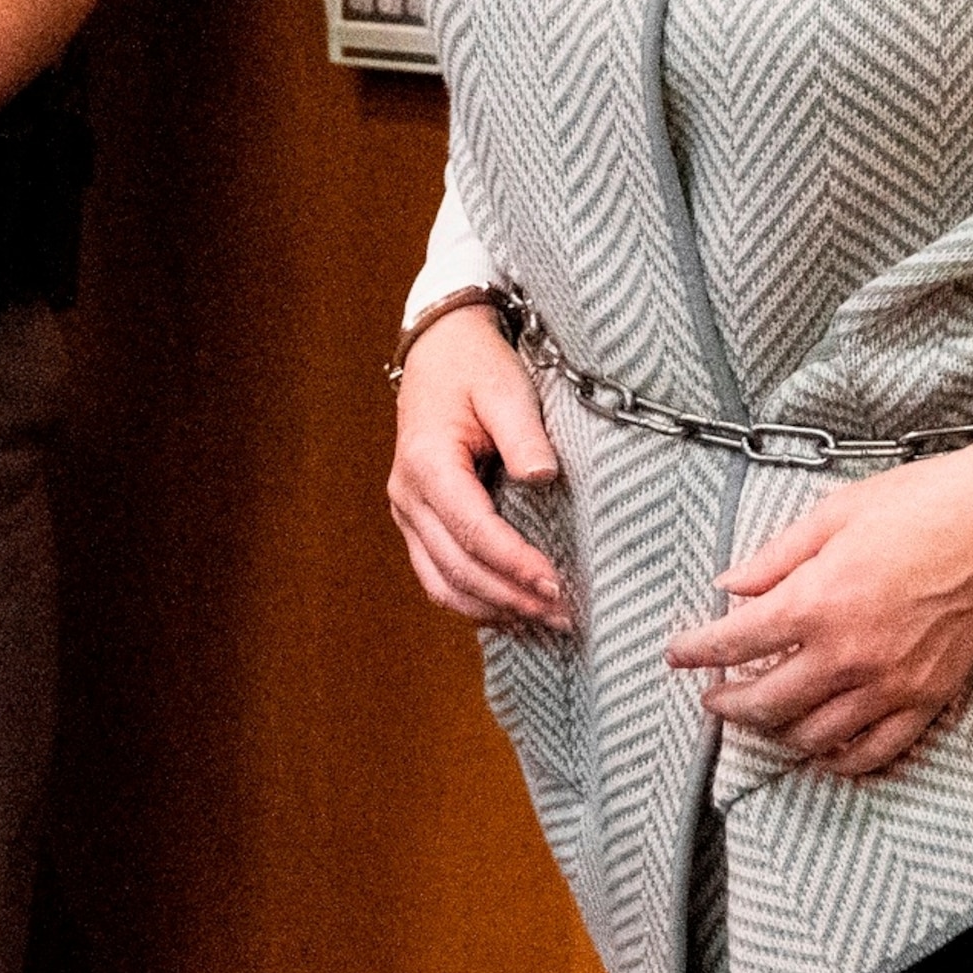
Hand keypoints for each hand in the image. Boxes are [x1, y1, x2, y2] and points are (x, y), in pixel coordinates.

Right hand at [386, 303, 571, 629]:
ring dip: (493, 609)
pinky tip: (513, 609)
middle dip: (512, 598)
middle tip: (564, 615)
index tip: (556, 585)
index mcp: (427, 463)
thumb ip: (524, 434)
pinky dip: (474, 599)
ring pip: (442, 583)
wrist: (442, 350)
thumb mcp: (506, 388)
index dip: (515, 564)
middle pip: (457, 568)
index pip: (474, 531)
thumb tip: (544, 478)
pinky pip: (439, 575)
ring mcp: (408, 512)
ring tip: (545, 622)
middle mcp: (407, 496)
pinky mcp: (418, 521)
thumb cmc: (477, 366)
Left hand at [665, 436, 972, 779]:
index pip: (735, 642)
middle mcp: (847, 655)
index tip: (678, 654)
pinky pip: (874, 750)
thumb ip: (776, 557)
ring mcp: (889, 685)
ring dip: (776, 731)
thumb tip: (730, 584)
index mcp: (817, 602)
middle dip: (728, 705)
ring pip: (813, 735)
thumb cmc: (921, 504)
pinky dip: (841, 758)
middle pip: (766, 703)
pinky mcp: (927, 698)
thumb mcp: (835, 513)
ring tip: (763, 717)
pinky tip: (823, 749)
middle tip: (713, 697)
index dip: (697, 651)